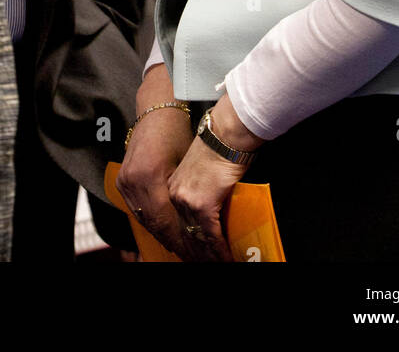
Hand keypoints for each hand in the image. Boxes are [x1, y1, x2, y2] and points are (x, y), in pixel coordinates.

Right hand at [115, 65, 194, 257]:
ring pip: (145, 220)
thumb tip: (201, 226)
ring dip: (164, 236)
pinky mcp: (123, 181)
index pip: (168, 221)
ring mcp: (125, 182)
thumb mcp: (187, 163)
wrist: (157, 108)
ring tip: (183, 250)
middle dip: (176, 244)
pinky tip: (166, 233)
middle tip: (195, 258)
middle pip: (155, 224)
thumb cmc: (178, 130)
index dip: (185, 241)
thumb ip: (188, 195)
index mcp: (151, 176)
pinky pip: (138, 210)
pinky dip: (153, 223)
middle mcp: (134, 181)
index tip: (202, 255)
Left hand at [166, 95, 263, 262]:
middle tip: (204, 264)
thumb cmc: (218, 146)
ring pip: (197, 238)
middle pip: (183, 234)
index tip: (191, 254)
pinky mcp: (203, 205)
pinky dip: (220, 250)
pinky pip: (212, 235)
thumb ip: (197, 190)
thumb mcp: (199, 171)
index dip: (183, 243)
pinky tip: (227, 258)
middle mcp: (174, 195)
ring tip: (218, 264)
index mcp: (171, 186)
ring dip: (209, 256)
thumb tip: (207, 208)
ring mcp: (186, 201)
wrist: (225, 134)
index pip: (174, 223)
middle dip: (194, 253)